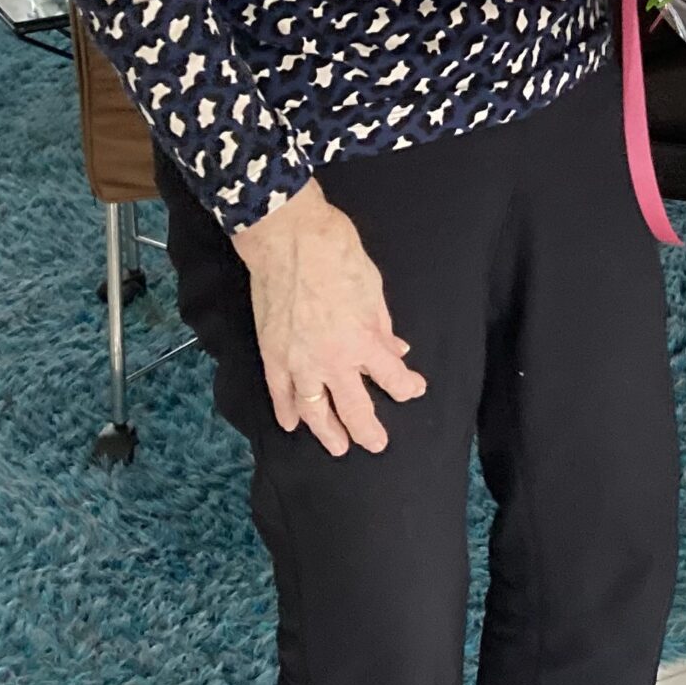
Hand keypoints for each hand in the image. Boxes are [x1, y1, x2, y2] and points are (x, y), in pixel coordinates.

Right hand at [231, 181, 426, 456]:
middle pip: (354, 410)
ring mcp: (298, 362)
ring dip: (327, 433)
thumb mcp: (373, 286)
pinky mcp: (271, 355)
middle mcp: (331, 360)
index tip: (414, 388)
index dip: (407, 387)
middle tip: (377, 444)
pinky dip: (286, 412)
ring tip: (338, 447)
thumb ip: (383, 326)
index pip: (392, 378)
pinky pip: (280, 394)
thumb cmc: (336, 253)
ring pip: (314, 412)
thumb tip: (396, 350)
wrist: (287, 237)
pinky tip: (292, 425)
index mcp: (363, 340)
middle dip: (368, 431)